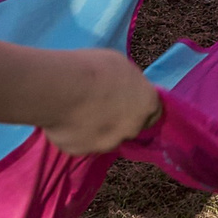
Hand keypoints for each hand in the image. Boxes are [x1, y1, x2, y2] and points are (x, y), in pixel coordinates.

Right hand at [39, 49, 163, 155]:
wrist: (63, 89)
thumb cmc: (95, 68)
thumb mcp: (120, 65)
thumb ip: (127, 84)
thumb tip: (123, 90)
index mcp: (147, 103)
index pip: (154, 112)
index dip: (140, 107)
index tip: (128, 101)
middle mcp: (133, 128)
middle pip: (131, 127)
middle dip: (119, 119)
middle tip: (100, 105)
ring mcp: (109, 143)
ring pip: (107, 138)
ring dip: (98, 129)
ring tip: (79, 111)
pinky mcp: (83, 151)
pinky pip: (82, 143)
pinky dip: (77, 135)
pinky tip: (65, 120)